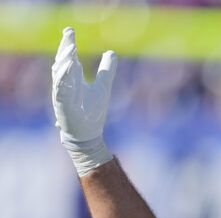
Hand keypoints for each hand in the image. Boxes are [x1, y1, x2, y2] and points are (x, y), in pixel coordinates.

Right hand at [51, 27, 116, 174]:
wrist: (87, 135)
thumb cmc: (92, 112)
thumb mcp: (103, 87)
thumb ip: (106, 71)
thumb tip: (111, 52)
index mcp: (72, 79)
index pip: (68, 58)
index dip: (68, 44)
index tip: (70, 30)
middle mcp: (64, 84)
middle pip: (61, 62)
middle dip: (65, 48)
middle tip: (69, 34)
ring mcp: (62, 94)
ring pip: (60, 74)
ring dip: (65, 61)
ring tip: (72, 49)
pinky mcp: (62, 105)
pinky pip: (61, 89)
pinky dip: (64, 79)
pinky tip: (70, 69)